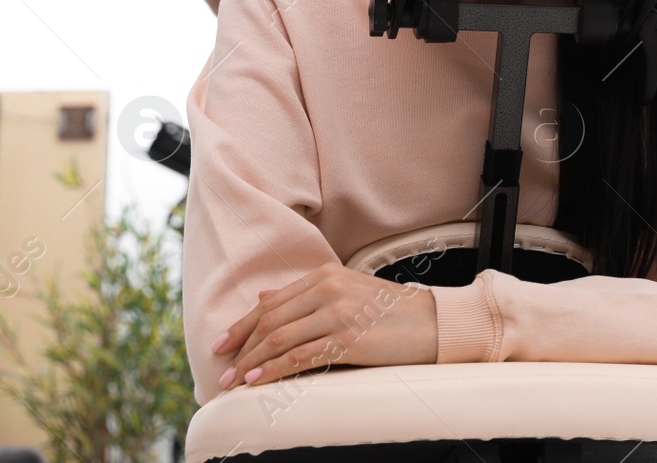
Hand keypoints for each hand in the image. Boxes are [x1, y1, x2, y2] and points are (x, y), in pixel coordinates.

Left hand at [211, 262, 435, 389]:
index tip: (222, 345)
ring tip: (234, 381)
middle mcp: (329, 288)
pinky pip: (300, 356)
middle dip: (241, 347)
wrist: (435, 322)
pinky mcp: (348, 338)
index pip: (272, 303)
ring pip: (280, 339)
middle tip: (221, 370)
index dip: (242, 325)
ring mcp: (338, 312)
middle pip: (270, 320)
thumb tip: (262, 298)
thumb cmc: (393, 311)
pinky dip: (273, 370)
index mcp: (326, 275)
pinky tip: (258, 380)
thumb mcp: (347, 292)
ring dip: (252, 362)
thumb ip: (306, 294)